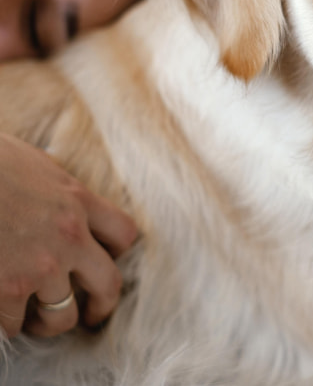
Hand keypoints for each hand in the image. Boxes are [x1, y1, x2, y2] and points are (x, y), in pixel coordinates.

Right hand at [0, 133, 137, 337]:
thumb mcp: (36, 165)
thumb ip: (57, 191)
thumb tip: (61, 200)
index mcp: (77, 198)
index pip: (123, 233)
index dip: (117, 251)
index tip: (105, 260)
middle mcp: (69, 236)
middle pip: (108, 283)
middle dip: (101, 304)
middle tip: (90, 313)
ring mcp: (40, 266)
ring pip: (62, 316)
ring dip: (48, 320)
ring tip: (33, 317)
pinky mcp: (8, 290)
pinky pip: (15, 325)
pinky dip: (8, 322)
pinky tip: (1, 310)